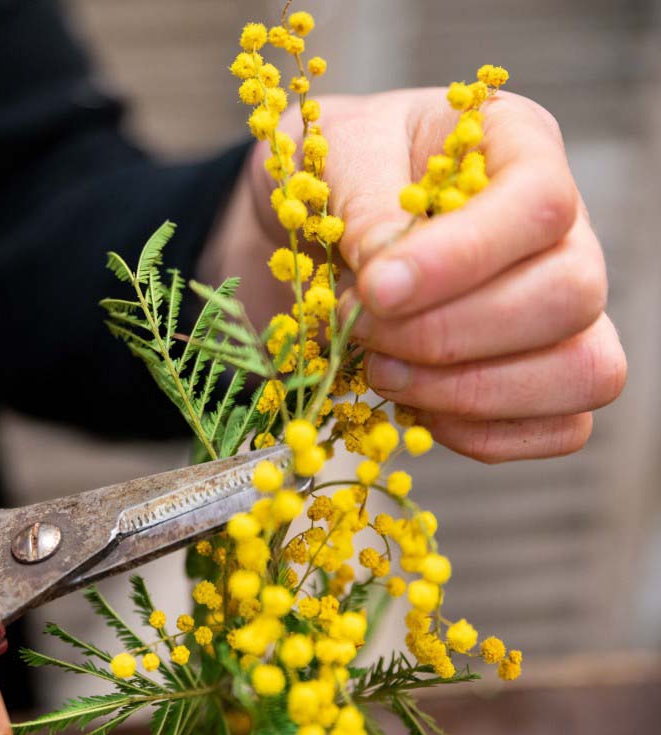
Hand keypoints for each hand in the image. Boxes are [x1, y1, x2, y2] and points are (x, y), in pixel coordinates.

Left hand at [212, 88, 625, 461]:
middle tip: (358, 329)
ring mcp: (562, 310)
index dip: (461, 259)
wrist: (308, 216)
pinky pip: (559, 427)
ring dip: (468, 392)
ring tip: (378, 370)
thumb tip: (389, 281)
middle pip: (570, 297)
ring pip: (582, 371)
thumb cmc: (334, 167)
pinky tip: (410, 404)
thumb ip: (366, 206)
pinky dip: (480, 432)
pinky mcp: (543, 376)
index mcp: (519, 146)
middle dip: (449, 334)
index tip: (376, 289)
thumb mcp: (335, 154)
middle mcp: (563, 230)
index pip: (539, 205)